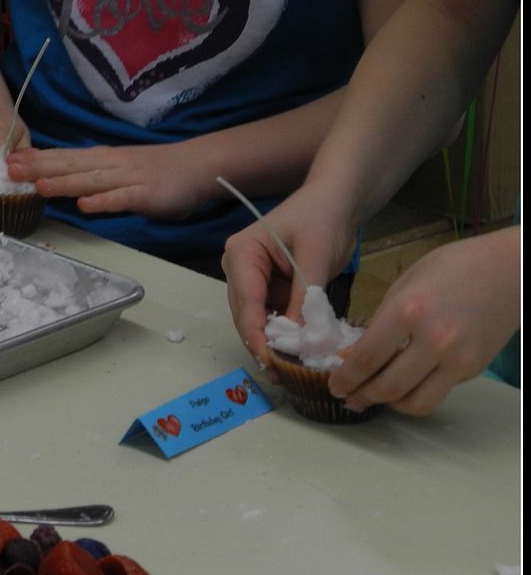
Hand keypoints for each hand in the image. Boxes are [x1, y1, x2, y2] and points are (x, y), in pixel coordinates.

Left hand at [6, 142, 220, 218]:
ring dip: (64, 183)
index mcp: (102, 158)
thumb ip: (90, 172)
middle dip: (40, 168)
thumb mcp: (117, 166)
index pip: (64, 156)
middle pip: (71, 166)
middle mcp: (111, 165)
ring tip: (39, 187)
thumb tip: (55, 176)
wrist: (198, 166)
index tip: (9, 159)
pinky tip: (84, 206)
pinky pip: (122, 199)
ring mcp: (129, 179)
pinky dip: (103, 202)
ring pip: (91, 181)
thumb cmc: (154, 169)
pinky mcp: (147, 195)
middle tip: (11, 170)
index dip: (37, 158)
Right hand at [222, 193, 356, 370]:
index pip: (246, 301)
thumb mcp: (316, 257)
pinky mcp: (268, 289)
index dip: (256, 334)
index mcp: (241, 253)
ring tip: (290, 369)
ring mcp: (251, 281)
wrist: (336, 201)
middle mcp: (238, 269)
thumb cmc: (323, 217)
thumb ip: (306, 298)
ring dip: (273, 342)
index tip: (269, 361)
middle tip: (282, 374)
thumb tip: (302, 339)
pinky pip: (273, 317)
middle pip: (246, 315)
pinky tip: (298, 352)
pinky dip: (285, 333)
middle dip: (263, 343)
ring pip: (258, 320)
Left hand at [330, 229, 519, 414]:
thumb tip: (351, 357)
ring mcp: (458, 359)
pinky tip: (402, 387)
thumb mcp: (404, 285)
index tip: (334, 384)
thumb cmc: (454, 268)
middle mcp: (435, 339)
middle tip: (347, 397)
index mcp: (409, 311)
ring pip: (415, 403)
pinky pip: (437, 394)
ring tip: (373, 397)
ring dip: (388, 404)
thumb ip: (378, 323)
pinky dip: (414, 396)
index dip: (345, 377)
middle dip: (361, 396)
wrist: (511, 270)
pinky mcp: (474, 369)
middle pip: (388, 387)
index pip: (366, 358)